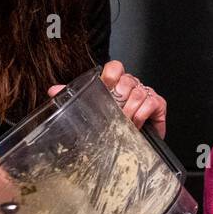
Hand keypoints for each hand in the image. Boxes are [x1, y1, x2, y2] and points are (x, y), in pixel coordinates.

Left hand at [50, 60, 167, 136]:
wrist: (133, 146)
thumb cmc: (113, 125)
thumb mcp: (91, 111)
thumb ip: (74, 97)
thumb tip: (53, 91)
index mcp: (116, 83)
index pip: (115, 67)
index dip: (111, 74)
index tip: (107, 85)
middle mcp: (132, 85)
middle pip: (127, 80)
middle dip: (119, 99)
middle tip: (114, 112)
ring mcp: (146, 93)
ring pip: (138, 93)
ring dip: (129, 111)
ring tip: (123, 123)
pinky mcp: (159, 104)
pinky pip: (151, 103)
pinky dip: (141, 115)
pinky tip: (135, 124)